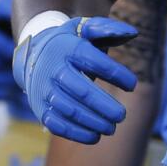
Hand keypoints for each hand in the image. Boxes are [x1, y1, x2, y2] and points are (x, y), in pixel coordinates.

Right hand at [13, 17, 136, 143]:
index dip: (116, 74)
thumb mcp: (85, 29)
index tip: (133, 85)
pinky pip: (56, 124)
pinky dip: (76, 133)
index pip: (95, 61)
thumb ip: (108, 29)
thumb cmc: (69, 43)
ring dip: (92, 122)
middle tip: (122, 115)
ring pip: (69, 110)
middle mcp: (53, 69)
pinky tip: (94, 137)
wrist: (32, 54)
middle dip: (104, 106)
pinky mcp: (39, 108)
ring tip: (112, 128)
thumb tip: (133, 33)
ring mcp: (44, 90)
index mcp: (67, 48)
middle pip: (81, 90)